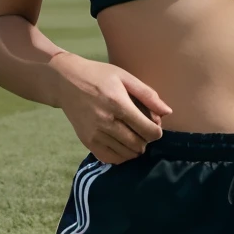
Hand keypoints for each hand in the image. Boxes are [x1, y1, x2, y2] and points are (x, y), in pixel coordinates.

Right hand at [49, 53, 172, 164]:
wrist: (65, 81)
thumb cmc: (99, 76)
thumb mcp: (125, 77)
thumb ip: (148, 95)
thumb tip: (167, 112)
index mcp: (118, 104)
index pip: (146, 130)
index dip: (157, 132)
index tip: (156, 127)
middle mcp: (105, 122)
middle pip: (137, 144)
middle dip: (147, 141)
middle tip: (145, 132)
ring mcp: (94, 134)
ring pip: (125, 154)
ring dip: (135, 149)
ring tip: (135, 137)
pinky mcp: (86, 141)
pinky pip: (108, 158)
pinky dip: (120, 156)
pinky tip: (123, 145)